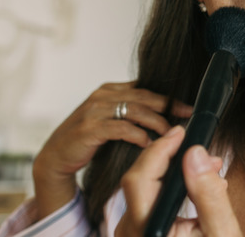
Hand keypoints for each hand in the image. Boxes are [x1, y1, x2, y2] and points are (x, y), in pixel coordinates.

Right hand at [32, 81, 192, 219]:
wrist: (56, 155)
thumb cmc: (88, 139)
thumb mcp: (111, 119)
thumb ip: (132, 113)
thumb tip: (164, 116)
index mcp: (110, 90)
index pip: (146, 89)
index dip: (169, 98)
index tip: (188, 107)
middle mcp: (103, 95)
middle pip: (144, 96)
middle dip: (169, 106)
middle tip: (188, 115)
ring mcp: (95, 110)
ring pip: (135, 110)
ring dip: (157, 122)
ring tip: (171, 133)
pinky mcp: (90, 128)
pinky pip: (120, 128)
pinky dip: (137, 135)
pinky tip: (148, 143)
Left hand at [116, 127, 241, 236]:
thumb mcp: (223, 234)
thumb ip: (209, 195)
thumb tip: (195, 154)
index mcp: (150, 234)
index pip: (140, 179)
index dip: (160, 150)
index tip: (181, 133)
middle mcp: (131, 236)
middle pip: (137, 182)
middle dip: (169, 158)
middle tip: (202, 151)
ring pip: (140, 192)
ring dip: (170, 174)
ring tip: (207, 172)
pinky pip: (144, 205)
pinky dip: (166, 190)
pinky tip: (194, 190)